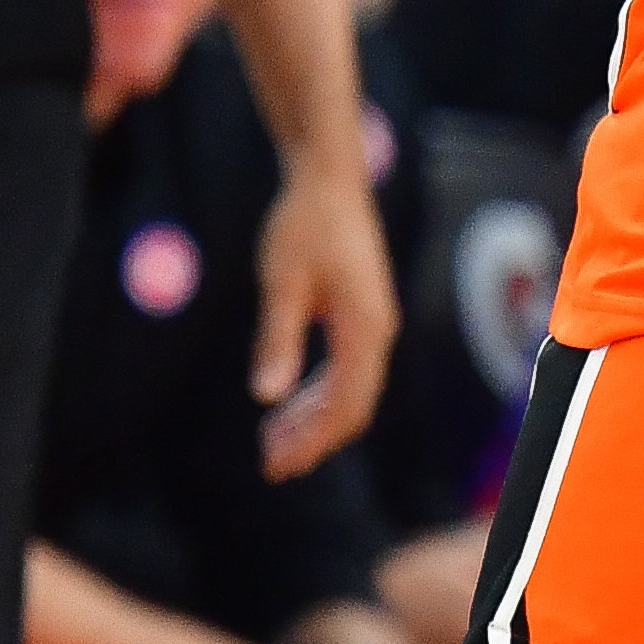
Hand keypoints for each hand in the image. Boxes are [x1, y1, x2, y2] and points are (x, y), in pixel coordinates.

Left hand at [252, 163, 398, 478]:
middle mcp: (377, 330)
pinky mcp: (360, 315)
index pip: (346, 404)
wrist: (328, 179)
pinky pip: (346, 370)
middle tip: (269, 464)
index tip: (276, 463)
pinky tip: (287, 404)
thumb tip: (266, 395)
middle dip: (313, 440)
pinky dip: (318, 394)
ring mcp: (372, 323)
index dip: (312, 440)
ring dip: (314, 421)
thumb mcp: (282, 282)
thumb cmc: (303, 224)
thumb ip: (277, 339)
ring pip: (351, 391)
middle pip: (353, 406)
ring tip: (272, 442)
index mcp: (365, 326)